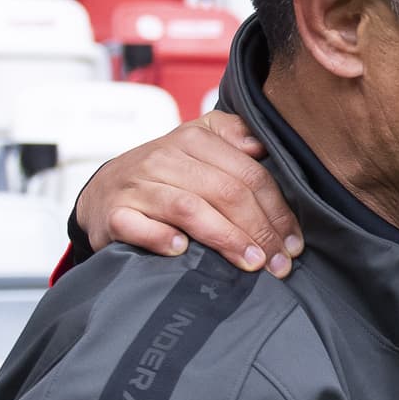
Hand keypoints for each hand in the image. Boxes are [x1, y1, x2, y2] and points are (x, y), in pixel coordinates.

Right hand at [74, 110, 302, 277]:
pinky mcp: (113, 214)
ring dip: (227, 239)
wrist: (104, 192)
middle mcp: (164, 158)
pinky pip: (138, 225)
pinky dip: (162, 238)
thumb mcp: (199, 144)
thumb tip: (262, 146)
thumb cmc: (166, 175)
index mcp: (194, 139)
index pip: (249, 174)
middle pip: (226, 192)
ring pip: (190, 209)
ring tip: (252, 264)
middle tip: (280, 262)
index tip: (294, 242)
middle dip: (260, 230)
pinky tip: (184, 251)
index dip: (277, 210)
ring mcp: (137, 186)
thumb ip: (233, 136)